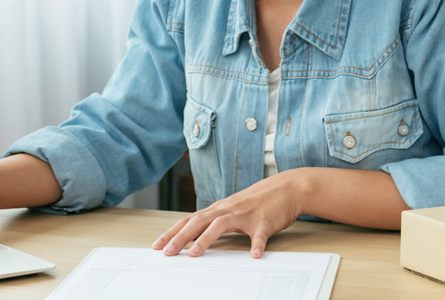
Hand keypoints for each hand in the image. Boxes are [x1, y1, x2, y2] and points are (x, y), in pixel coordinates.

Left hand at [152, 170, 302, 258]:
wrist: (286, 188)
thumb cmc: (258, 202)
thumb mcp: (232, 210)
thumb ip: (215, 222)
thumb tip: (195, 238)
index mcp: (218, 209)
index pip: (189, 220)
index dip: (172, 232)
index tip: (157, 245)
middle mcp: (228, 210)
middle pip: (199, 222)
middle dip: (180, 237)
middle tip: (167, 252)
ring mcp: (246, 215)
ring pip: (221, 225)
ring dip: (206, 239)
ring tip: (195, 254)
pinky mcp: (265, 222)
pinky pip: (260, 235)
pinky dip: (257, 245)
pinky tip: (255, 255)